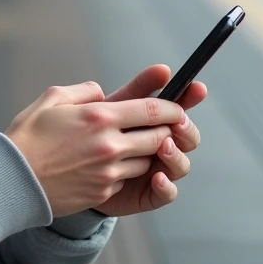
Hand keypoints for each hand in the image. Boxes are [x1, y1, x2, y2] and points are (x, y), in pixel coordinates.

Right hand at [5, 81, 185, 216]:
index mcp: (100, 117)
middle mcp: (110, 145)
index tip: (178, 107)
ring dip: (145, 153)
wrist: (12, 180)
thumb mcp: (51, 99)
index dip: (172, 108)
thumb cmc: (28, 136)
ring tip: (131, 145)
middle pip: (159, 138)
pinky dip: (125, 171)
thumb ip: (83, 91)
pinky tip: (107, 165)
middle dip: (166, 131)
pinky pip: (127, 179)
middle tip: (162, 127)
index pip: (152, 110)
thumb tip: (101, 93)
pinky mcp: (103, 193)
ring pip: (147, 161)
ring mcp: (109, 172)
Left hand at [94, 64, 207, 216]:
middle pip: (187, 137)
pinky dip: (166, 186)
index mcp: (153, 123)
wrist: (66, 169)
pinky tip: (157, 177)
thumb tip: (163, 69)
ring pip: (181, 164)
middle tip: (178, 122)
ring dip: (176, 155)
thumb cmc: (87, 134)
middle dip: (186, 128)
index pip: (177, 108)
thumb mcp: (109, 107)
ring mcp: (157, 170)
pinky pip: (167, 193)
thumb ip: (136, 89)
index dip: (189, 97)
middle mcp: (160, 145)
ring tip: (164, 146)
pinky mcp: (148, 194)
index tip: (196, 88)